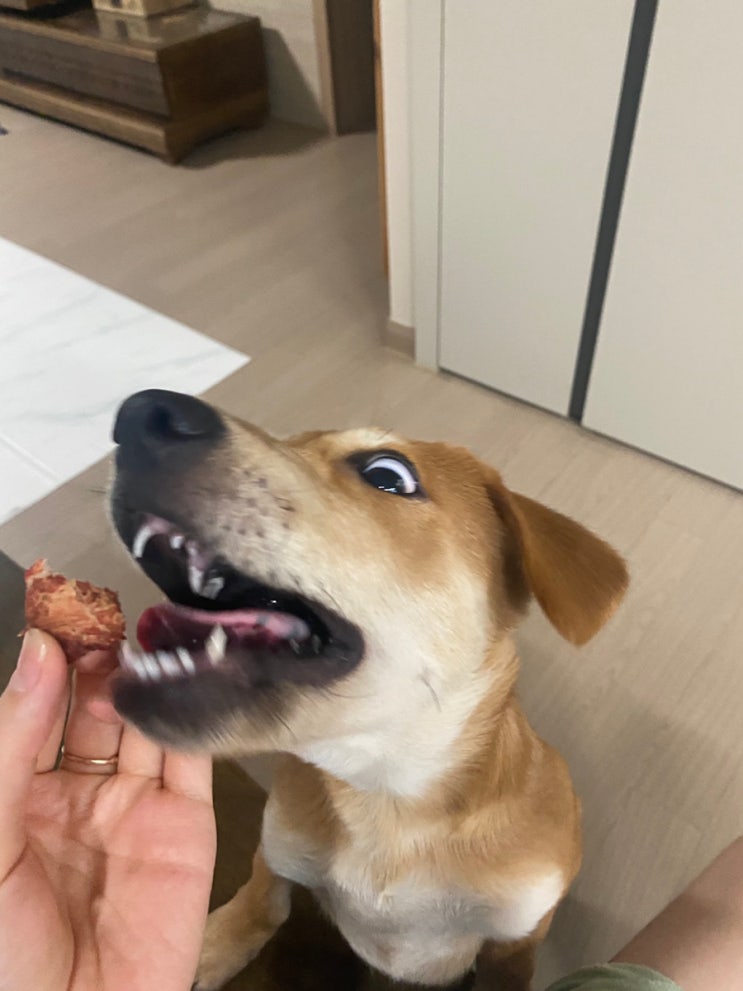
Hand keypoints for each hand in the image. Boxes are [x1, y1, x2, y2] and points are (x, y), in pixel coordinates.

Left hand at [0, 630, 216, 990]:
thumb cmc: (2, 954)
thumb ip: (10, 744)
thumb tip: (40, 653)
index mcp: (15, 793)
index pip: (34, 707)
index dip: (45, 656)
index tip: (54, 602)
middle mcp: (76, 791)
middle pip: (90, 704)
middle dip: (94, 657)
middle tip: (101, 614)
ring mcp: (134, 806)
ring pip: (143, 721)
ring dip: (141, 677)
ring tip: (139, 635)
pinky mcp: (186, 824)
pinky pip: (191, 759)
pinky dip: (188, 716)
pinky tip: (178, 678)